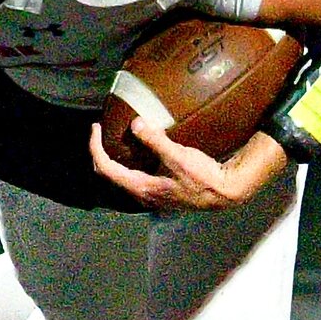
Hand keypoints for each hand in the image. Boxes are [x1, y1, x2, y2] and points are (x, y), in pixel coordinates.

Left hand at [89, 121, 286, 211]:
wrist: (225, 193)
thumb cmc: (203, 178)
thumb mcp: (178, 157)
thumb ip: (155, 140)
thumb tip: (136, 124)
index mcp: (141, 188)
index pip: (105, 169)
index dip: (95, 147)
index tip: (96, 128)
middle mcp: (142, 195)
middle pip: (109, 174)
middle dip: (101, 151)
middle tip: (102, 130)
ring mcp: (151, 195)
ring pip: (122, 176)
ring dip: (115, 157)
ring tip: (117, 137)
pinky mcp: (160, 191)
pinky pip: (135, 175)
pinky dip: (129, 161)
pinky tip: (140, 149)